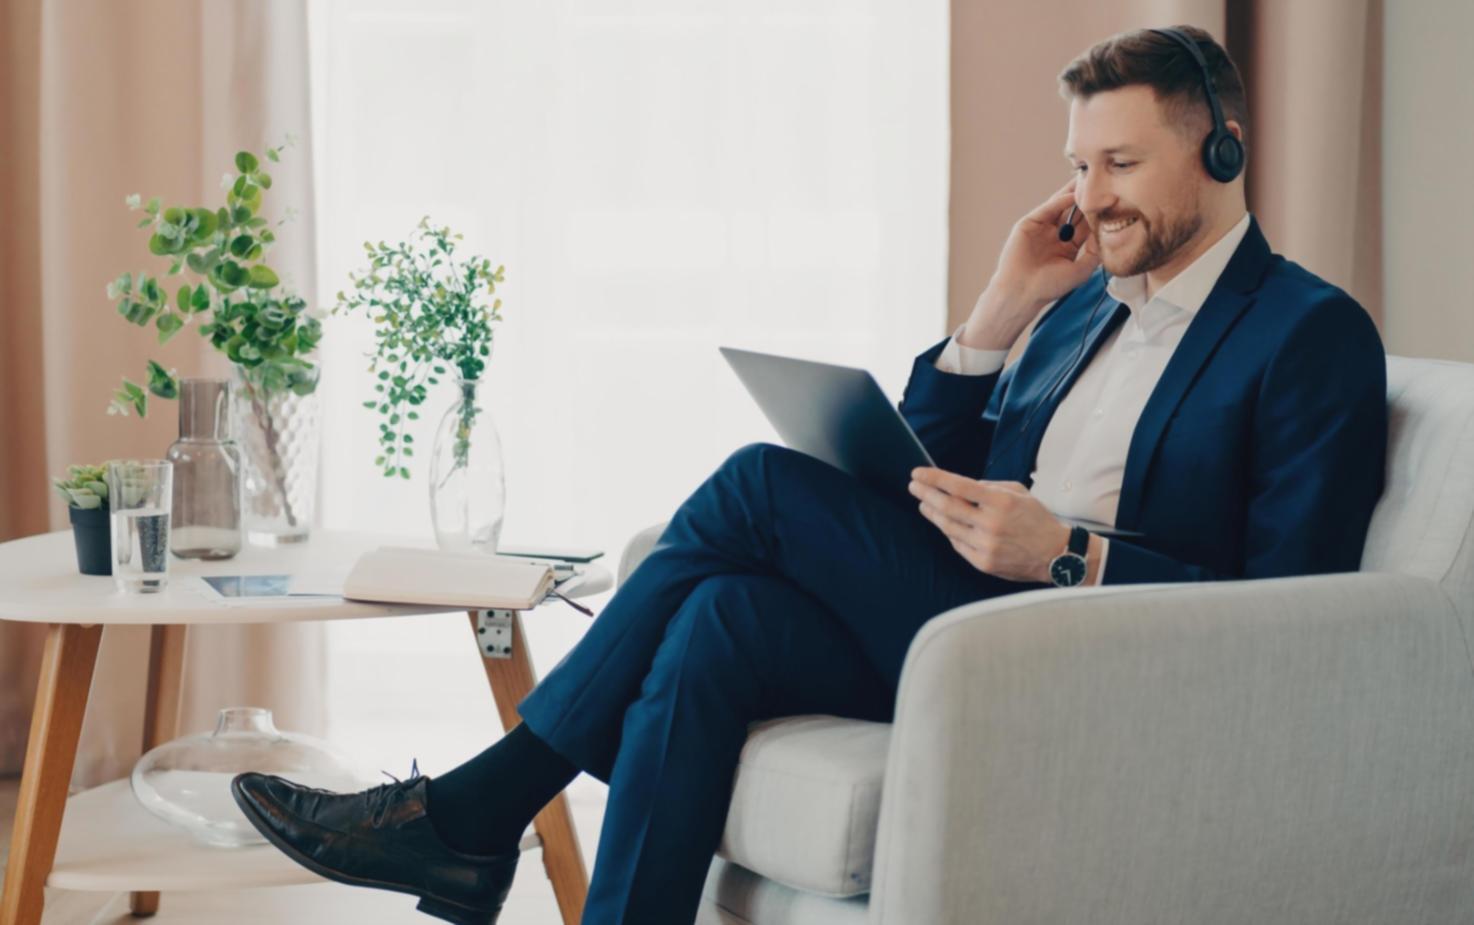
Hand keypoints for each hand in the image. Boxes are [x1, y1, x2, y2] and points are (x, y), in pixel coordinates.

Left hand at [908, 467, 1070, 583]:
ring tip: (923, 503)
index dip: (935, 478)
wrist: (1056, 554)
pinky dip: (948, 531)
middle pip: (947, 507)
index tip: (918, 472)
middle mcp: (991, 524)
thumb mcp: (1019, 493)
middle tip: (914, 486)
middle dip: (926, 494)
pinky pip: (957, 544)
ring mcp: (986, 546)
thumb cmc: (1036, 519)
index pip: (959, 486)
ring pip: (948, 527)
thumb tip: (960, 485)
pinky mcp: (983, 563)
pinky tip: (942, 522)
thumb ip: (989, 487)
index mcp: (1001, 502)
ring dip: (932, 513)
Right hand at [986, 177, 1101, 310]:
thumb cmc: (1049, 287)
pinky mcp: (1029, 224)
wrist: (1021, 292)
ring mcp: (1042, 229)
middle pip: (1074, 213)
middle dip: (1087, 201)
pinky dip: (1059, 201)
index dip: (1098, 215)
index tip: (1115, 204)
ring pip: (1060, 207)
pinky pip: (1047, 209)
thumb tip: (1106, 231)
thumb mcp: (1080, 270)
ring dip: (1074, 195)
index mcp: (1068, 247)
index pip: (1086, 226)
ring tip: (1088, 182)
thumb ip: (1094, 251)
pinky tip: (1072, 196)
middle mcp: (1055, 236)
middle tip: (1104, 185)